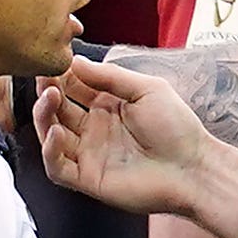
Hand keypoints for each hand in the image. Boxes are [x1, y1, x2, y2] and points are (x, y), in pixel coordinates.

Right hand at [27, 58, 211, 213]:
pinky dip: (50, 151)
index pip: (72, 87)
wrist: (194, 168)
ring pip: (51, 135)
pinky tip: (56, 131)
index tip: (51, 59)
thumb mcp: (146, 89)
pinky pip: (57, 167)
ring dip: (43, 116)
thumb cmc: (177, 128)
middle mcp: (94, 129)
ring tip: (49, 97)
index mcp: (107, 106)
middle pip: (57, 110)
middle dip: (48, 91)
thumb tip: (75, 61)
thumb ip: (110, 77)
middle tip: (44, 77)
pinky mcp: (88, 178)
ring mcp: (89, 154)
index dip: (60, 75)